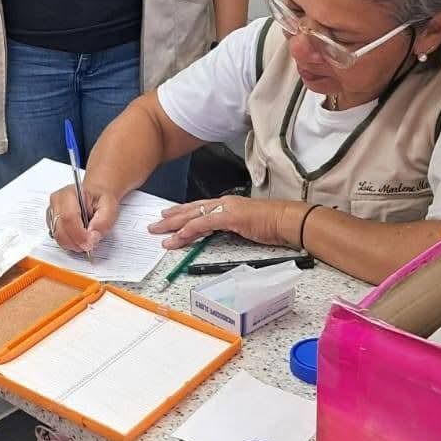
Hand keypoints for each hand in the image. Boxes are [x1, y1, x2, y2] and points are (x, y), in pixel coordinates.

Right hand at [47, 183, 120, 254]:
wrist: (95, 195)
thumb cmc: (100, 198)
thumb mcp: (110, 207)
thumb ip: (103, 222)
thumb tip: (92, 236)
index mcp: (69, 193)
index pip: (69, 217)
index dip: (79, 235)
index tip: (90, 243)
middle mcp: (57, 202)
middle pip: (60, 229)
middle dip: (76, 242)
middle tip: (90, 244)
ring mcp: (52, 212)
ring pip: (58, 236)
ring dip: (73, 244)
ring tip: (86, 240)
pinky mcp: (52, 222)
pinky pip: (58, 238)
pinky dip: (69, 243)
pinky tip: (79, 237)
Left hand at [149, 195, 297, 250]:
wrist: (286, 220)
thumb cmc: (272, 224)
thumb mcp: (245, 225)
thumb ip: (230, 227)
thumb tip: (218, 235)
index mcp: (227, 204)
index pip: (198, 208)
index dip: (181, 212)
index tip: (167, 216)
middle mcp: (223, 203)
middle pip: (190, 210)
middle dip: (170, 217)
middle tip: (154, 224)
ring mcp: (225, 209)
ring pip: (192, 216)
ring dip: (174, 225)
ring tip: (159, 232)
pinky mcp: (229, 217)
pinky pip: (202, 225)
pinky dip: (188, 231)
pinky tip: (177, 237)